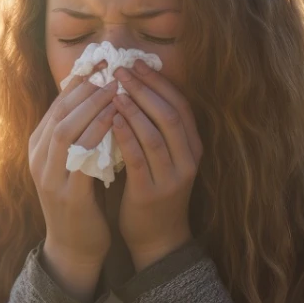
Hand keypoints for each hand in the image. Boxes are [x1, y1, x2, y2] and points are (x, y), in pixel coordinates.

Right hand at [28, 60, 120, 266]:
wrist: (74, 246)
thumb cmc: (81, 199)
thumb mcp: (74, 161)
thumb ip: (81, 133)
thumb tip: (99, 95)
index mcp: (38, 148)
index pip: (57, 105)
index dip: (79, 81)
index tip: (101, 61)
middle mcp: (38, 159)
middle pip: (59, 112)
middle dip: (85, 88)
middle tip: (111, 68)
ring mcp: (50, 177)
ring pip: (66, 130)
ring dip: (91, 106)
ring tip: (115, 88)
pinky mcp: (67, 194)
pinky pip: (82, 156)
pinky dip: (98, 134)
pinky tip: (117, 119)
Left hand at [110, 59, 203, 270]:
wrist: (157, 239)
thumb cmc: (154, 191)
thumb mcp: (163, 158)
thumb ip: (155, 129)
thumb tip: (132, 89)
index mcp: (192, 148)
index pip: (181, 105)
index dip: (160, 82)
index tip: (138, 63)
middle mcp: (188, 160)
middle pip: (170, 115)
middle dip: (146, 89)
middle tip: (122, 70)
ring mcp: (172, 177)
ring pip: (155, 134)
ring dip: (134, 109)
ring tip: (114, 90)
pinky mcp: (151, 193)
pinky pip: (139, 158)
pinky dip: (125, 136)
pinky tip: (111, 120)